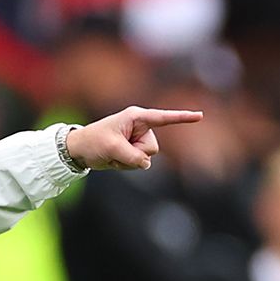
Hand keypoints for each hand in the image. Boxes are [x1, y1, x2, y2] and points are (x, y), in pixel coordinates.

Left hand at [67, 106, 202, 169]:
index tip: (200, 116)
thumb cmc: (93, 142)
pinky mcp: (133, 150)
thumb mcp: (112, 148)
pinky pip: (139, 164)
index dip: (182, 118)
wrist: (79, 149)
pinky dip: (125, 165)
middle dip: (135, 154)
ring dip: (128, 161)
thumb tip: (146, 164)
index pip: (163, 118)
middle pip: (152, 149)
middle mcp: (140, 127)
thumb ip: (133, 156)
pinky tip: (114, 159)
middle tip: (115, 149)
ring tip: (113, 154)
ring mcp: (137, 139)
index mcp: (136, 117)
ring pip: (146, 158)